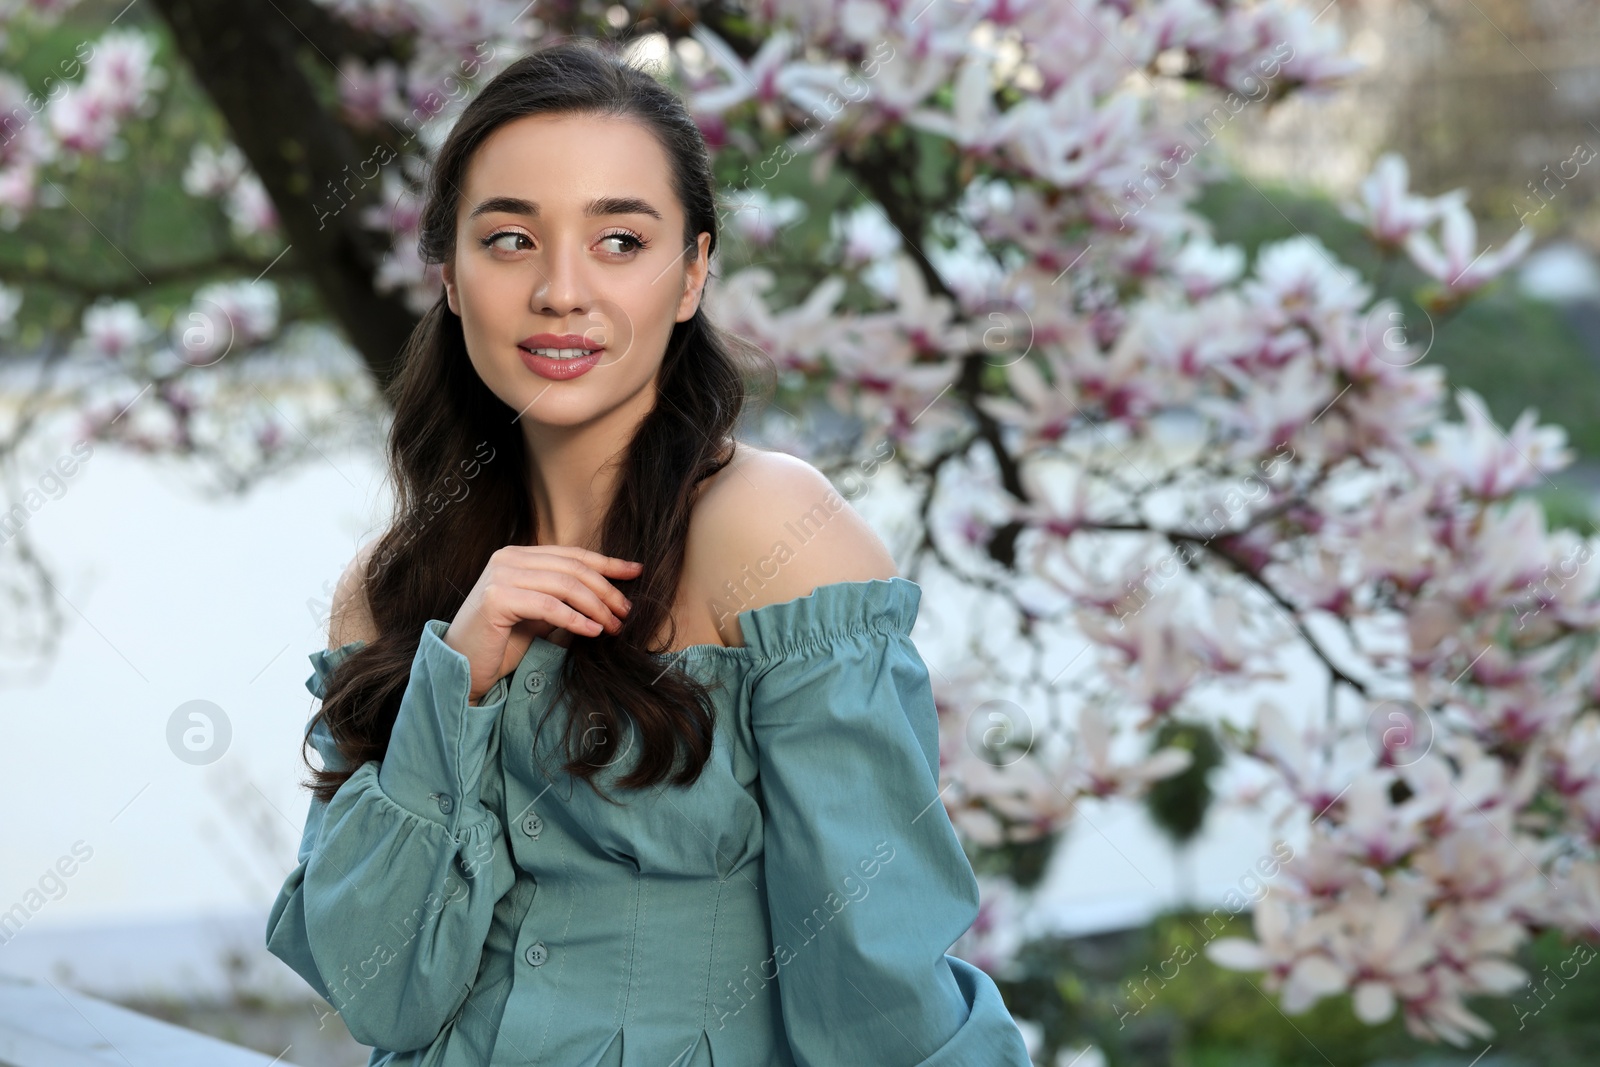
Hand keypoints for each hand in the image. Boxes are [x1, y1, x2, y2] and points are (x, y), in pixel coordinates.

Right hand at [444, 546, 641, 703]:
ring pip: (565, 585)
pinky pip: (548, 606)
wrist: (464, 666)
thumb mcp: (539, 613)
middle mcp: (508, 558)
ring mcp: (500, 575)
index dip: (608, 562)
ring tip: (614, 626)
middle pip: (572, 568)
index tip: (636, 571)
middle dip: (606, 590)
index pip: (572, 555)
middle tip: (626, 612)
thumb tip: (610, 595)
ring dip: (596, 607)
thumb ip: (564, 597)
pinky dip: (576, 619)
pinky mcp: (496, 598)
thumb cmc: (503, 642)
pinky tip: (593, 632)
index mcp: (519, 556)